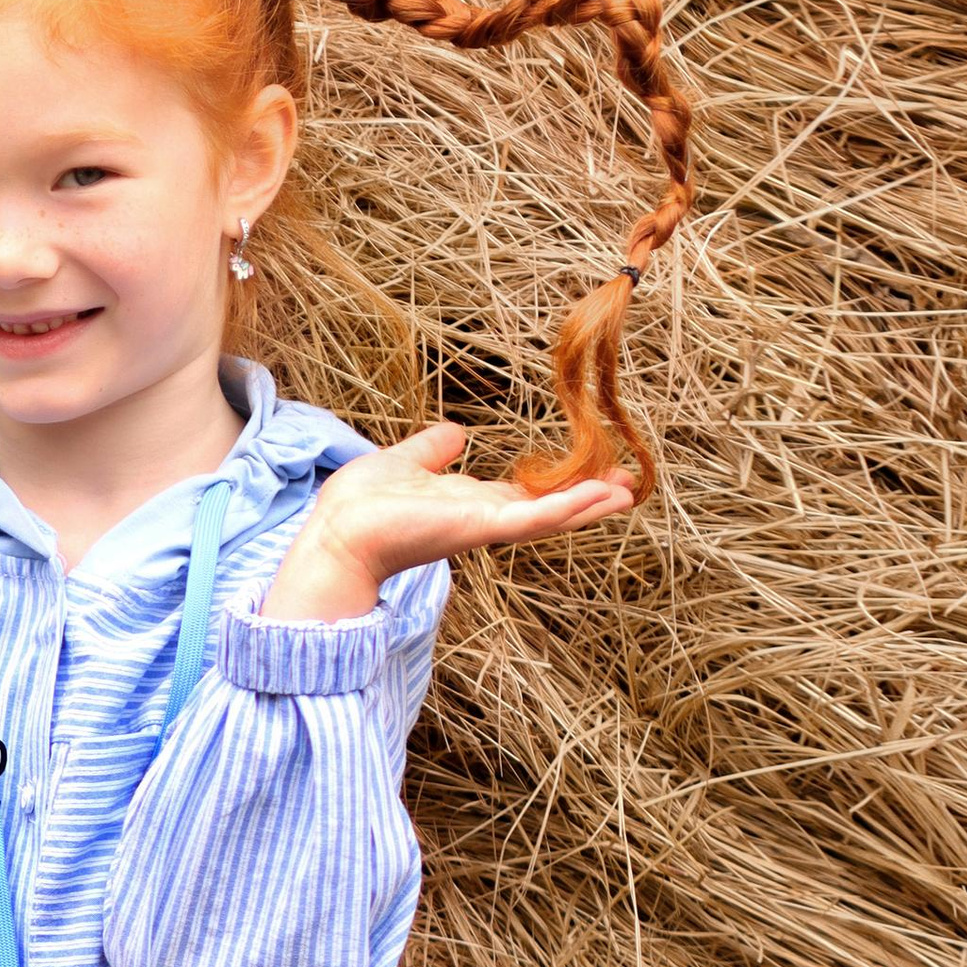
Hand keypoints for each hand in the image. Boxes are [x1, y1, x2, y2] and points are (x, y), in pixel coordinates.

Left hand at [264, 421, 636, 622]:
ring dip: (589, 505)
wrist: (339, 531)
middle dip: (587, 498)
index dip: (560, 484)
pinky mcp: (481, 528)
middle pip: (548, 508)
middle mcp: (483, 517)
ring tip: (627, 493)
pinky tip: (599, 497)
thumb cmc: (361, 503)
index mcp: (469, 502)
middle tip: (627, 486)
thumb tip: (456, 435)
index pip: (526, 495)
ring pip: (550, 517)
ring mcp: (485, 526)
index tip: (594, 473)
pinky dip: (567, 509)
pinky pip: (534, 519)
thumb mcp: (407, 460)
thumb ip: (434, 450)